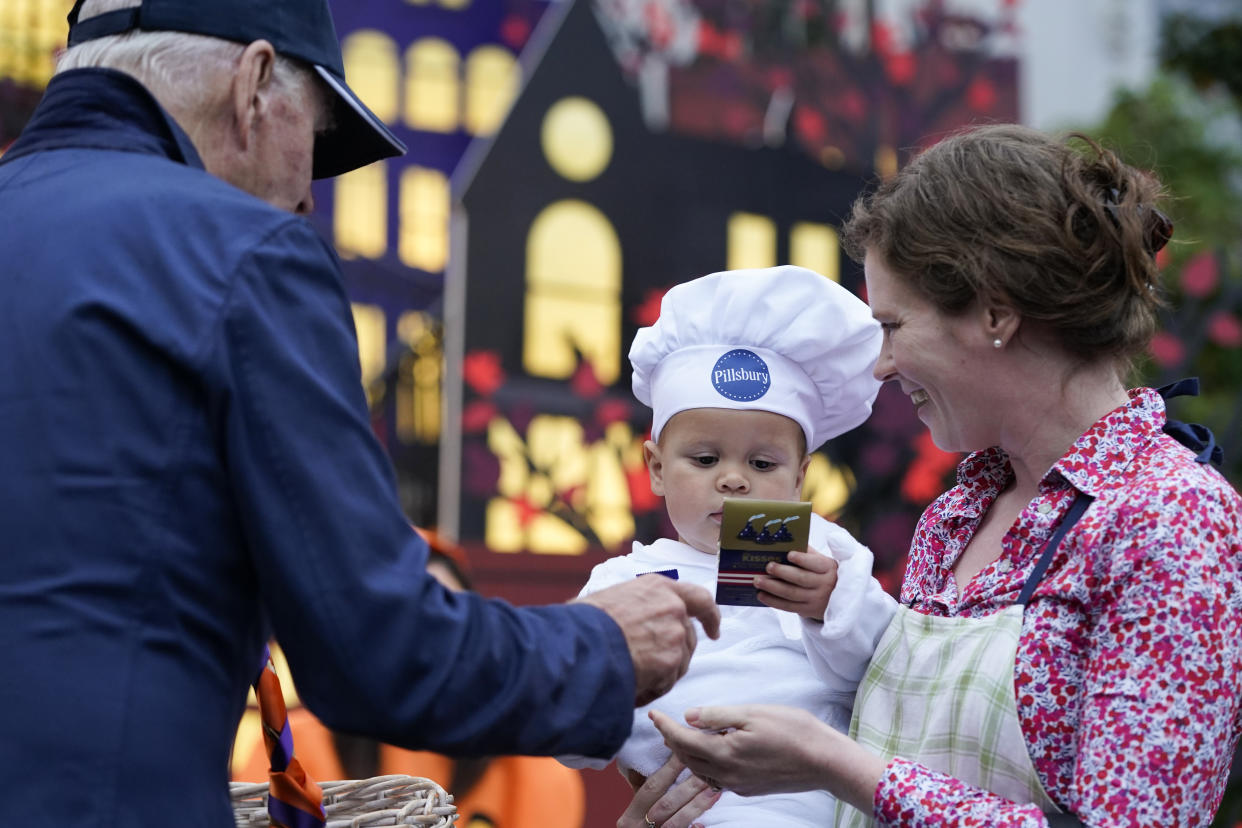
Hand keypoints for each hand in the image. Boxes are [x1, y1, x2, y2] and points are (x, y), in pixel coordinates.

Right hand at [577, 576, 720, 705]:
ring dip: (662, 672)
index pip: (699, 598)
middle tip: (652, 664)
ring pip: (680, 662)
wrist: (580, 643)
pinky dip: (651, 689)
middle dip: (675, 653)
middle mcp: (673, 608)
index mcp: (659, 587)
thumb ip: (635, 604)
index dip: (710, 616)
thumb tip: (631, 615)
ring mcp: (675, 636)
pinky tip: (630, 687)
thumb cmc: (585, 621)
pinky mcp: (670, 662)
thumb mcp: (612, 597)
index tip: (714, 631)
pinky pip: (667, 682)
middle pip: (689, 636)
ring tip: (631, 675)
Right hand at [617, 755, 720, 827]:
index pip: (651, 787)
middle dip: (689, 785)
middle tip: (706, 768)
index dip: (669, 769)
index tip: (685, 752)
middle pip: (667, 803)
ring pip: (678, 821)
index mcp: (630, 817)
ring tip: (714, 789)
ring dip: (698, 804)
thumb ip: (640, 790)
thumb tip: (646, 760)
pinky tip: (706, 820)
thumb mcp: (635, 812)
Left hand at [649, 705, 884, 811]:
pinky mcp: (748, 788)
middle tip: (663, 723)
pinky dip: (704, 763)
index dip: (665, 726)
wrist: (824, 761)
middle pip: (686, 758)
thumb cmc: (793, 730)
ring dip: (686, 754)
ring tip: (680, 736)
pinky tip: (709, 752)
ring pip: (699, 770)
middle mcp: (726, 774)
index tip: (653, 713)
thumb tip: (689, 716)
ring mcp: (737, 784)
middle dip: (671, 740)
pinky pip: (715, 777)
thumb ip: (717, 715)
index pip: (682, 740)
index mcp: (724, 753)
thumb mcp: (752, 713)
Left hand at [754, 547, 837, 620]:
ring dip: (773, 587)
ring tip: (758, 581)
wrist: (837, 598)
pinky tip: (761, 595)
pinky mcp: (807, 610)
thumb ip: (807, 552)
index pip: (815, 563)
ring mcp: (815, 599)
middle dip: (782, 572)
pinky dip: (773, 601)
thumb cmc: (823, 573)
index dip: (802, 559)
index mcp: (828, 568)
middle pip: (801, 579)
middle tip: (768, 566)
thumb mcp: (822, 561)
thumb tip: (785, 543)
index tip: (789, 554)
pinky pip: (788, 607)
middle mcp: (823, 584)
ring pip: (792, 594)